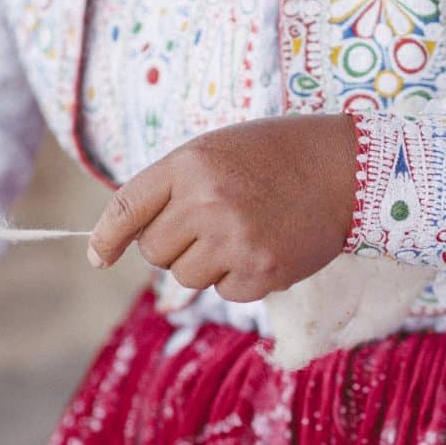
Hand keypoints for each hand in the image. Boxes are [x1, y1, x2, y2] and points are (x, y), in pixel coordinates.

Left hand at [87, 114, 359, 299]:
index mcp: (189, 165)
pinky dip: (240, 279)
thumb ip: (174, 190)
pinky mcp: (261, 272)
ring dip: (205, 264)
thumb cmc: (277, 156)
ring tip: (242, 232)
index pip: (126, 210)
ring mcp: (234, 240)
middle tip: (209, 224)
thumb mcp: (217, 152)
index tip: (98, 257)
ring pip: (185, 277)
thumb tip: (128, 247)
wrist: (347, 170)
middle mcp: (206, 203)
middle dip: (172, 245)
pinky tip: (265, 247)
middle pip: (154, 251)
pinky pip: (225, 292)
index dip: (106, 238)